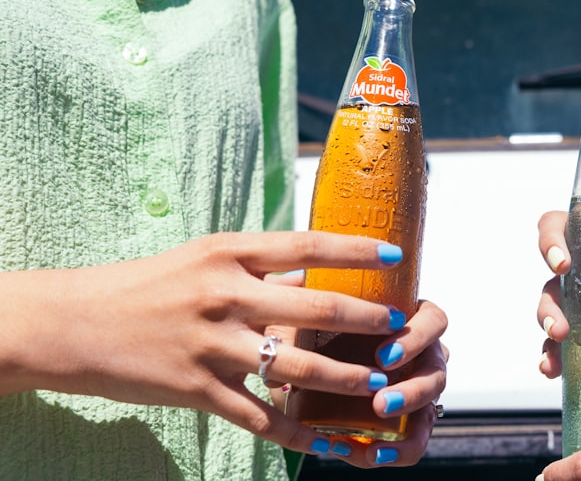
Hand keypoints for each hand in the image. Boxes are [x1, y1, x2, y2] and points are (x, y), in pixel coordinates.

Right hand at [3, 230, 447, 460]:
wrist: (77, 324)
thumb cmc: (148, 284)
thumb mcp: (204, 259)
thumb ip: (258, 267)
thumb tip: (315, 271)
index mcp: (228, 253)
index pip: (305, 244)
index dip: (354, 249)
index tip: (393, 255)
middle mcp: (224, 294)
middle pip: (313, 306)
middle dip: (364, 318)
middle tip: (399, 325)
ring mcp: (211, 344)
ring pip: (295, 365)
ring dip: (344, 376)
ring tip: (379, 381)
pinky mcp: (197, 389)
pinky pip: (258, 416)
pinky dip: (296, 430)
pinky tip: (325, 440)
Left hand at [265, 273, 448, 467]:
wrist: (312, 362)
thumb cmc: (319, 329)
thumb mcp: (311, 322)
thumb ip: (301, 323)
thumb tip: (276, 348)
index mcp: (411, 317)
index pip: (433, 322)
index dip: (414, 340)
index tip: (381, 357)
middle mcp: (424, 352)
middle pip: (436, 370)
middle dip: (412, 391)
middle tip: (379, 403)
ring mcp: (420, 385)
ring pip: (431, 407)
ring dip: (403, 429)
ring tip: (376, 444)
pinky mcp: (410, 418)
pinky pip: (414, 438)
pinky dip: (397, 451)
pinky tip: (370, 456)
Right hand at [535, 210, 580, 377]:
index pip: (563, 226)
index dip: (550, 240)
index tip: (562, 263)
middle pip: (552, 280)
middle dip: (548, 304)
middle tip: (560, 325)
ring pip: (557, 312)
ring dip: (549, 332)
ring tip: (555, 358)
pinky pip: (573, 345)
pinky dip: (559, 358)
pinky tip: (555, 372)